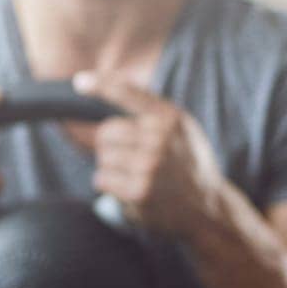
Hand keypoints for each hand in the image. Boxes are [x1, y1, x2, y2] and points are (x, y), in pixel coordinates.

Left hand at [73, 73, 227, 238]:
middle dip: (110, 144)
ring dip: (112, 167)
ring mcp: (149, 166)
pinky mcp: (138, 191)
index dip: (100, 85)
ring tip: (138, 173)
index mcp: (171, 118)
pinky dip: (112, 185)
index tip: (80, 82)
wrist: (206, 205)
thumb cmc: (186, 161)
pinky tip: (134, 187)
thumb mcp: (180, 128)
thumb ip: (148, 109)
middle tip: (133, 156)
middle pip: (106, 132)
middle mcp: (160, 139)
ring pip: (102, 157)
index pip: (128, 93)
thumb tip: (93, 87)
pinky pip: (102, 179)